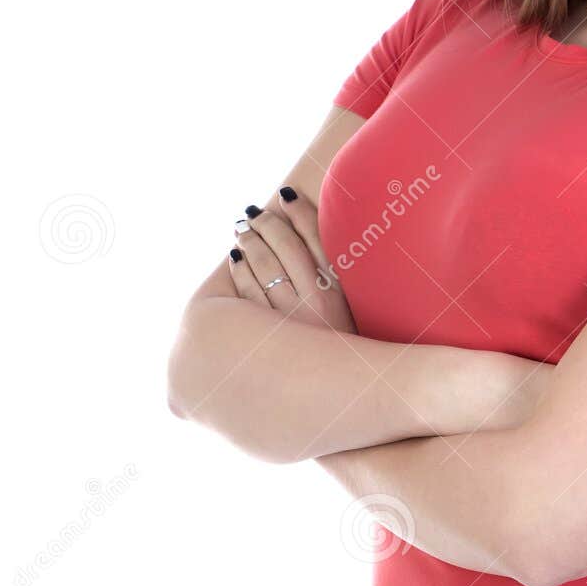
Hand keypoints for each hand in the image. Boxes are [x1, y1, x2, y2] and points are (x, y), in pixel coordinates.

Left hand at [228, 188, 357, 334]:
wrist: (339, 390)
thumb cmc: (344, 343)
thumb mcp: (350, 307)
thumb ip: (335, 271)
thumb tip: (313, 234)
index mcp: (342, 289)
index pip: (316, 235)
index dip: (299, 210)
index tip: (286, 195)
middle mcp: (316, 301)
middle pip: (284, 246)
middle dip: (267, 223)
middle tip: (255, 213)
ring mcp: (289, 318)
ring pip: (261, 265)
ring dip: (248, 241)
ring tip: (242, 230)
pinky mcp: (267, 336)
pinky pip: (245, 293)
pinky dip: (238, 270)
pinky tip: (236, 259)